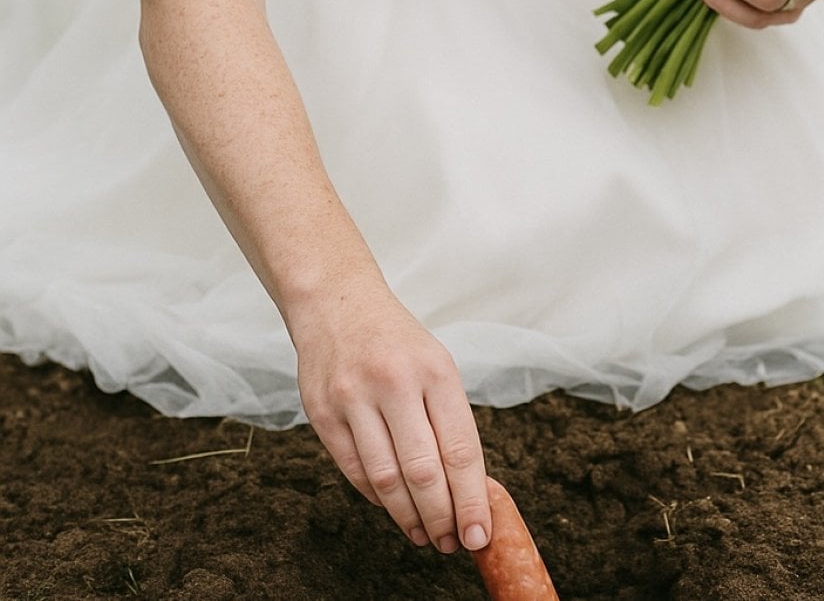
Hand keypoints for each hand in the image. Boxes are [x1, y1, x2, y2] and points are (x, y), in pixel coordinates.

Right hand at [291, 279, 490, 554]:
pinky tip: (392, 507)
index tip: (478, 534)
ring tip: (424, 535)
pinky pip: (353, 469)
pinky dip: (376, 496)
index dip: (471, 500)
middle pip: (423, 471)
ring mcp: (353, 398)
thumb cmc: (399, 344)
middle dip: (441, 517)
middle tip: (451, 543)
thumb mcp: (437, 368)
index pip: (459, 450)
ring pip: (385, 478)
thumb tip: (469, 489)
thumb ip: (450, 423)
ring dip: (408, 517)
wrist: (336, 304)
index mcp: (436, 372)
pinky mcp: (321, 412)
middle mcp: (394, 384)